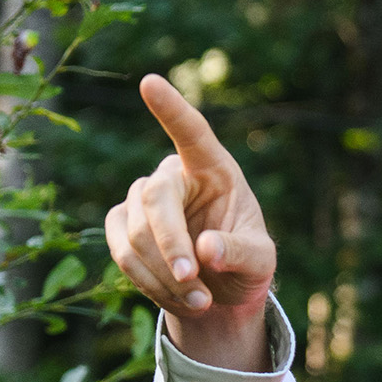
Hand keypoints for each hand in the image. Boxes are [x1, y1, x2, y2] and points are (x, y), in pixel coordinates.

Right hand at [105, 75, 275, 369]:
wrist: (221, 288)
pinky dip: (148, 283)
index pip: (192, 133)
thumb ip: (240, 252)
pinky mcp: (121, 225)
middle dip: (171, 246)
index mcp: (214, 168)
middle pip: (154, 201)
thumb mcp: (260, 260)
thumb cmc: (246, 260)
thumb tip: (205, 249)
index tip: (149, 81)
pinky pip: (122, 253)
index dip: (171, 109)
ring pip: (134, 234)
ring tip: (202, 300)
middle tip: (192, 280)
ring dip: (165, 276)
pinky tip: (179, 297)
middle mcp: (174, 175)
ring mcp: (142, 198)